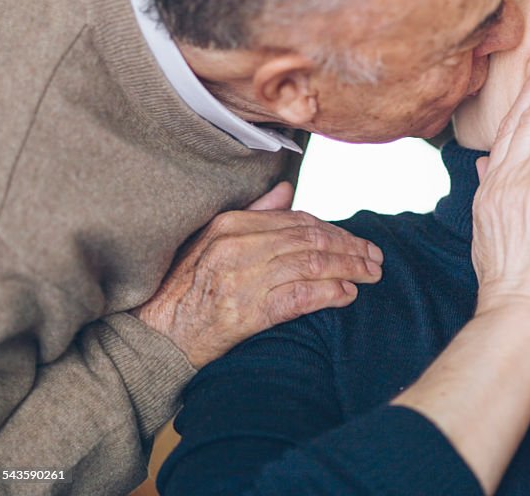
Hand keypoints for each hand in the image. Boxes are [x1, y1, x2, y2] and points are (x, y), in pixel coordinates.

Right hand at [133, 182, 383, 367]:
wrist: (154, 337)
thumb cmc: (183, 289)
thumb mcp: (211, 241)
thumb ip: (253, 214)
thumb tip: (286, 190)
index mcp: (231, 225)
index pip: (298, 221)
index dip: (334, 230)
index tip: (355, 240)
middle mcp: (239, 247)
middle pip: (311, 240)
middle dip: (350, 247)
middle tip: (375, 257)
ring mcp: (243, 278)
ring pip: (312, 265)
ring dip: (349, 269)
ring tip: (371, 274)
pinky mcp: (247, 312)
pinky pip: (300, 297)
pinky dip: (329, 294)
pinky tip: (348, 295)